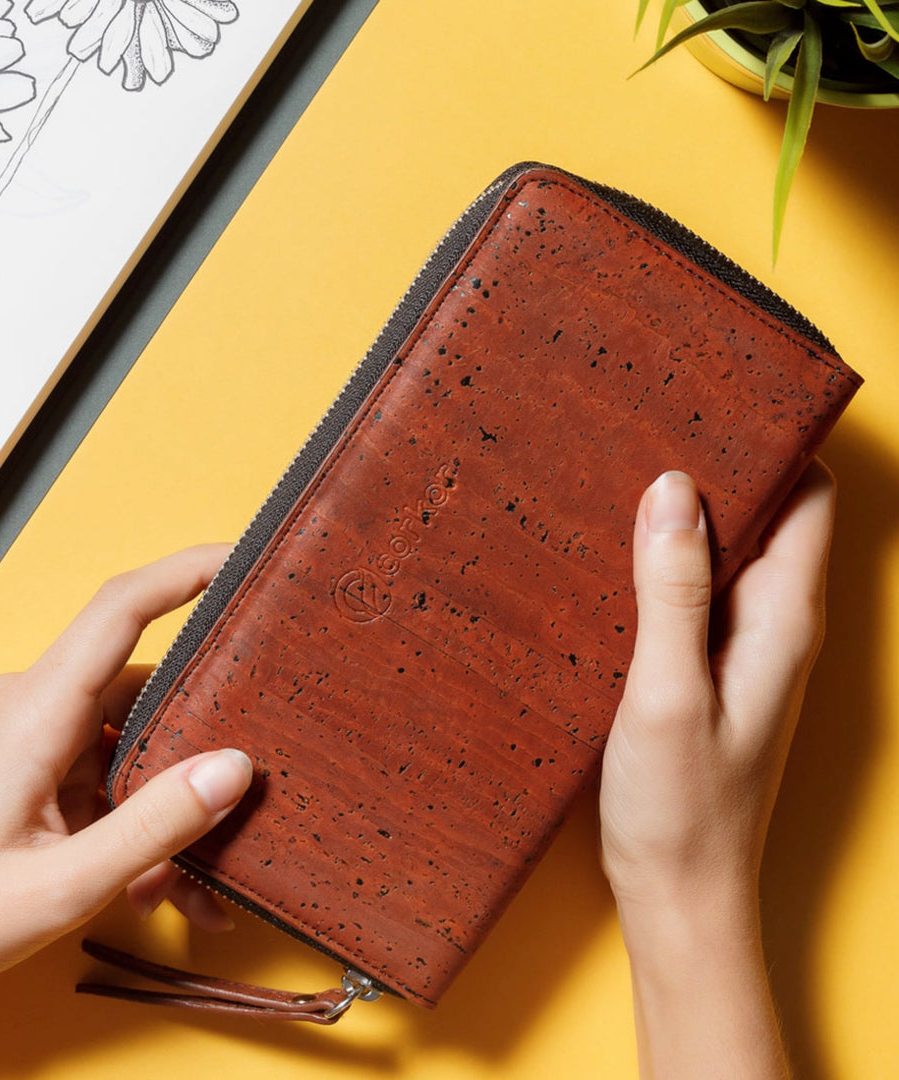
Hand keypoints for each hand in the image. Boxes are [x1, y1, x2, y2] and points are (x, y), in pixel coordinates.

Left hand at [0, 546, 251, 995]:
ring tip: (199, 871)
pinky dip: (142, 813)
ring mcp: (37, 730)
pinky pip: (112, 765)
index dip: (187, 572)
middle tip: (254, 780)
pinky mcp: (40, 758)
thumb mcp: (64, 886)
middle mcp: (36, 704)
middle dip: (203, 734)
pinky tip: (161, 880)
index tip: (246, 558)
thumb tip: (234, 768)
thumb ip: (155, 826)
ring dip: (171, 794)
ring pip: (136, 734)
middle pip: (148, 682)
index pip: (120, 608)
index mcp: (35, 712)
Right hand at [599, 462, 835, 1078]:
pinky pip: (695, 591)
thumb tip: (673, 492)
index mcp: (784, 620)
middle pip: (767, 515)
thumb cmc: (682, 807)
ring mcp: (741, 647)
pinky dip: (664, 562)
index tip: (715, 400)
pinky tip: (613, 555)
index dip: (773, 442)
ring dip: (685, 516)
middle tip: (647, 429)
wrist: (679, 891)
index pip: (808, 499)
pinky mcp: (706, 668)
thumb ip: (673, 590)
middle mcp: (774, 625)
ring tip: (621, 478)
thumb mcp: (668, 692)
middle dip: (718, 468)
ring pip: (726, 551)